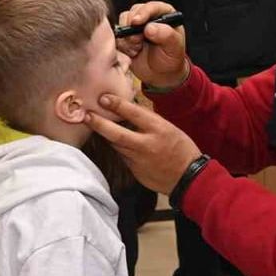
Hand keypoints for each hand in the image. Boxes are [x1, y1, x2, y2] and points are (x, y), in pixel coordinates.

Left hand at [84, 94, 201, 194]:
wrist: (188, 178)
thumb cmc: (182, 149)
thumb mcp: (170, 128)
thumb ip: (149, 120)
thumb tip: (129, 109)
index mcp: (158, 129)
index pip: (133, 113)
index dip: (116, 104)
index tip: (103, 98)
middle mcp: (146, 144)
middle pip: (116, 133)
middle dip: (99, 124)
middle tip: (86, 115)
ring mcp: (139, 160)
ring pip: (116, 145)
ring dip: (106, 136)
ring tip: (94, 125)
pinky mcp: (135, 171)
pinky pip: (122, 157)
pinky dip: (119, 149)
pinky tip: (115, 143)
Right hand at [117, 2, 188, 90]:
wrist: (161, 74)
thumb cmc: (171, 58)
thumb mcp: (174, 48)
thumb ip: (166, 36)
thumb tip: (149, 28)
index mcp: (164, 14)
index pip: (152, 7)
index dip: (143, 13)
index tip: (137, 22)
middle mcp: (148, 17)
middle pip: (134, 12)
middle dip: (132, 27)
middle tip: (137, 41)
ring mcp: (135, 26)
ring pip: (123, 22)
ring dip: (128, 37)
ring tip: (138, 49)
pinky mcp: (125, 36)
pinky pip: (118, 35)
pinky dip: (123, 45)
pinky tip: (133, 52)